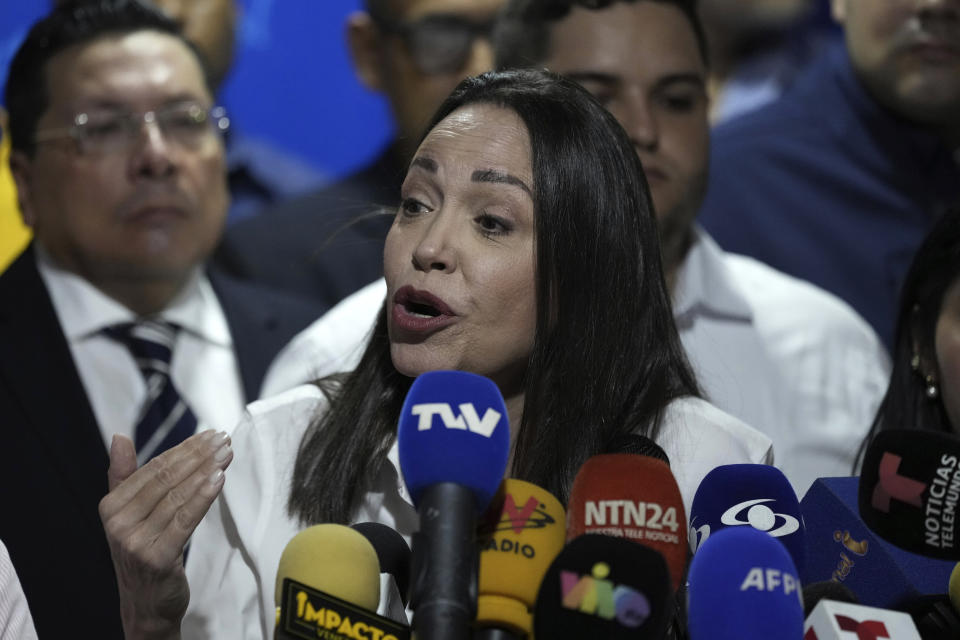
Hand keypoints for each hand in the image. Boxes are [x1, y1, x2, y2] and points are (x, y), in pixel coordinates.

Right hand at [99, 430, 232, 639]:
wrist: (146, 604)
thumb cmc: (143, 551)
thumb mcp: (128, 514)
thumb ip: (125, 475)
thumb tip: (119, 437)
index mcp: (111, 507)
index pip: (153, 469)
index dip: (183, 449)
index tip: (209, 435)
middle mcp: (118, 523)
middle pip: (167, 479)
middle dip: (198, 456)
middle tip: (223, 440)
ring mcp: (135, 541)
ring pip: (178, 496)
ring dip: (206, 471)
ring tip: (226, 454)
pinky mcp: (157, 557)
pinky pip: (185, 519)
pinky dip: (203, 496)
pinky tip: (219, 479)